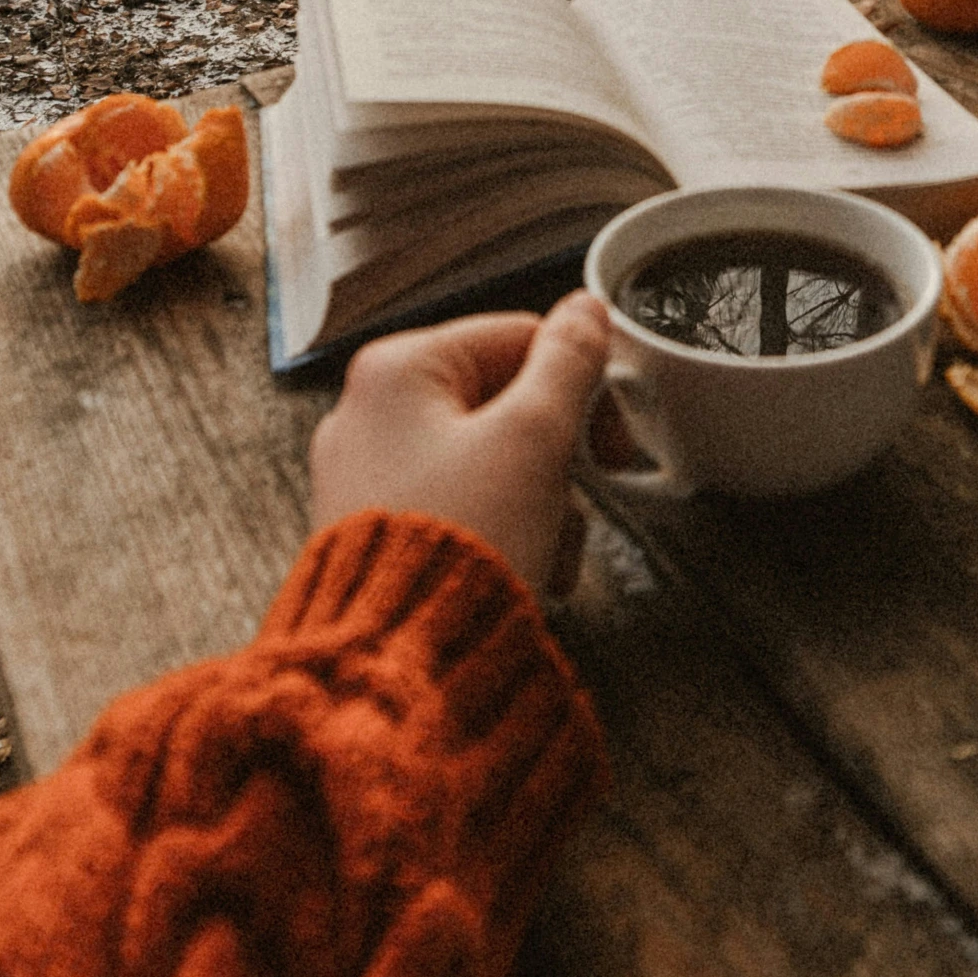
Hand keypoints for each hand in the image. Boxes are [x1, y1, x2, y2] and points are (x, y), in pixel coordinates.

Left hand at [309, 291, 610, 594]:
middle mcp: (368, 412)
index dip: (580, 385)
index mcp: (397, 370)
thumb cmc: (459, 546)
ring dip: (537, 502)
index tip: (611, 436)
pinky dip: (501, 530)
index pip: (518, 337)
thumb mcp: (534, 437)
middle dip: (555, 458)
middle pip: (503, 402)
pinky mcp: (377, 529)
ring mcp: (366, 474)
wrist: (407, 666)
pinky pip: (460, 504)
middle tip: (574, 494)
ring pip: (488, 459)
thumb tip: (585, 310)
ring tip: (544, 549)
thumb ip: (567, 363)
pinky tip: (522, 569)